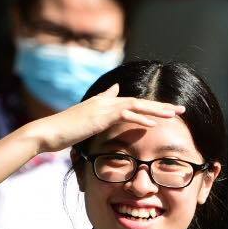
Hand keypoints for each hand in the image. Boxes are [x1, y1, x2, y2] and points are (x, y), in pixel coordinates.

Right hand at [24, 83, 185, 154]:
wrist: (47, 132)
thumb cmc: (63, 132)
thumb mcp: (83, 121)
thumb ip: (98, 112)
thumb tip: (112, 96)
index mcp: (103, 102)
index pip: (131, 102)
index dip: (150, 106)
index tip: (166, 110)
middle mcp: (105, 101)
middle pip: (139, 102)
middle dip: (161, 106)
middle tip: (180, 109)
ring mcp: (103, 106)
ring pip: (136, 105)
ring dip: (156, 110)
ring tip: (174, 114)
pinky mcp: (100, 115)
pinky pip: (125, 115)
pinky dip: (140, 118)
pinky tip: (154, 123)